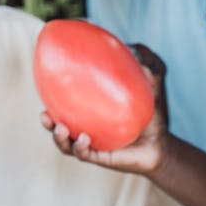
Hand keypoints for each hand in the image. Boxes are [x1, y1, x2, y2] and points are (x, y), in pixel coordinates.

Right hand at [40, 44, 170, 174]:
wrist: (162, 144)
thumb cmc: (151, 114)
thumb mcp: (149, 87)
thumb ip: (143, 65)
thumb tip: (132, 47)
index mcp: (89, 115)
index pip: (66, 107)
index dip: (52, 99)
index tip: (44, 86)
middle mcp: (85, 131)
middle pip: (58, 128)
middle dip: (48, 122)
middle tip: (44, 114)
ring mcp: (92, 146)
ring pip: (66, 144)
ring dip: (58, 137)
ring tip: (59, 127)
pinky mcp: (101, 158)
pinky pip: (85, 154)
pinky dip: (80, 147)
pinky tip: (83, 138)